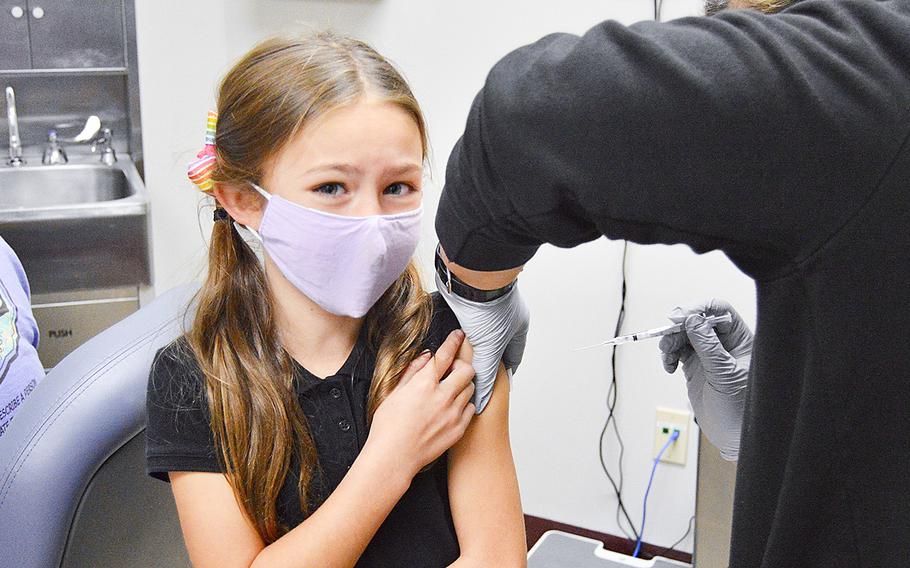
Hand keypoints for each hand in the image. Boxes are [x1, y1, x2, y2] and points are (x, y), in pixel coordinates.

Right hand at [368, 329, 476, 478]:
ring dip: (462, 385)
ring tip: (450, 391)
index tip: (459, 336)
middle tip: (453, 369)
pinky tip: (451, 408)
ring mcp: (452, 414)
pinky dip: (464, 405)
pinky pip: (470, 409)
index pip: (445, 355)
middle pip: (466, 370)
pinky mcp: (459, 429)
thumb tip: (426, 357)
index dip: (454, 341)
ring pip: (470, 388)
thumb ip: (412, 371)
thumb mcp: (394, 393)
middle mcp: (442, 397)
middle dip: (461, 365)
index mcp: (424, 384)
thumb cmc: (388, 427)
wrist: (394, 458)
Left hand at [435, 271, 528, 412]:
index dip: (504, 374)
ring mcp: (485, 312)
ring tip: (456, 366)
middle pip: (493, 348)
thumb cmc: (490, 306)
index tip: (496, 387)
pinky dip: (457, 337)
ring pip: (476, 337)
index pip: (512, 357)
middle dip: (483, 362)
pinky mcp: (468, 306)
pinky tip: (449, 347)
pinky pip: (462, 326)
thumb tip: (482, 399)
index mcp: (517, 327)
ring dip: (467, 349)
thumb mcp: (490, 347)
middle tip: (473, 379)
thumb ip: (486, 374)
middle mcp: (503, 319)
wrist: (468, 278)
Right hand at [658, 299, 752, 460]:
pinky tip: (669, 366)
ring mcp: (709, 354)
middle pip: (698, 320)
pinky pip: (678, 350)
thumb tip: (692, 320)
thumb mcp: (724, 375)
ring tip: (667, 355)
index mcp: (741, 341)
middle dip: (680, 326)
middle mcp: (725, 344)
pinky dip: (669, 354)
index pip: (720, 312)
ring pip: (684, 334)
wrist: (733, 436)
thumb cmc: (741, 410)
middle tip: (667, 334)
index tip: (681, 317)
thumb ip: (708, 346)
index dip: (700, 309)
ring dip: (671, 341)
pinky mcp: (696, 366)